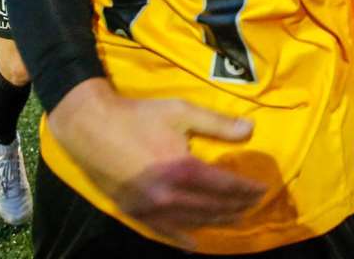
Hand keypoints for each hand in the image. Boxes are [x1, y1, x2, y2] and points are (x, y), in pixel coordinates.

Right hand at [47, 79, 264, 244]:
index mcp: (182, 170)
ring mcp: (149, 208)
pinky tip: (193, 243)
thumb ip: (218, 124)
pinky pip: (162, 231)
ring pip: (191, 222)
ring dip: (216, 221)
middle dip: (236, 207)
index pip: (224, 187)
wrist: (91, 126)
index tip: (261, 189)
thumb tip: (250, 130)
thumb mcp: (181, 111)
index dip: (246, 190)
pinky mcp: (133, 211)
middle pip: (211, 208)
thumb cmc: (139, 115)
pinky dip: (180, 238)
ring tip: (234, 218)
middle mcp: (168, 195)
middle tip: (253, 205)